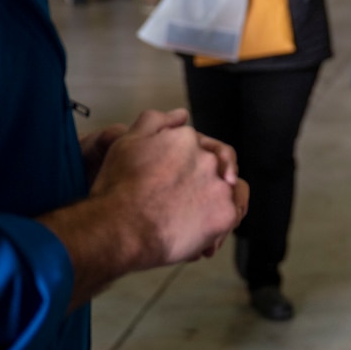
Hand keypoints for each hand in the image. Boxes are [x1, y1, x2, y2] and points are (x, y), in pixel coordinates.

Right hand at [44, 109, 248, 305]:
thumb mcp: (127, 141)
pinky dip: (221, 223)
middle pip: (217, 168)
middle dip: (204, 184)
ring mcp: (220, 186)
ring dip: (217, 201)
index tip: (177, 183)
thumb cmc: (117, 189)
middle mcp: (208, 159)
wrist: (118, 228)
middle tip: (183, 203)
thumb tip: (181, 114)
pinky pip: (233, 216)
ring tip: (196, 219)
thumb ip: (155, 121)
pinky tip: (203, 235)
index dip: (190, 166)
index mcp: (187, 139)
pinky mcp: (225, 214)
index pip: (200, 147)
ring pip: (230, 191)